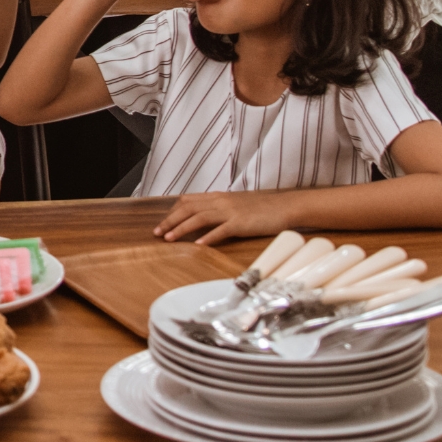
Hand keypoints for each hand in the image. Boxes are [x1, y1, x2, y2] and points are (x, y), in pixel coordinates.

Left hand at [155, 191, 289, 245]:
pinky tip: (198, 245)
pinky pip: (221, 230)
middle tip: (157, 233)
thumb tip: (201, 216)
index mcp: (217, 197)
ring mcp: (230, 212)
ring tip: (169, 238)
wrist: (284, 207)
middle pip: (187, 209)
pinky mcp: (241, 223)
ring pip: (199, 218)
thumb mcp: (235, 204)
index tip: (163, 223)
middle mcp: (220, 202)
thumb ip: (218, 209)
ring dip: (181, 228)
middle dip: (169, 220)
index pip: (187, 201)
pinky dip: (208, 237)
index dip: (172, 212)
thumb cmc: (260, 208)